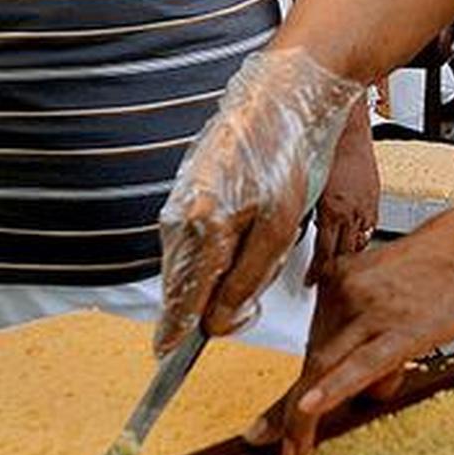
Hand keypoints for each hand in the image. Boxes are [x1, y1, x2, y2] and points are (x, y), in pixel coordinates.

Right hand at [156, 47, 362, 352]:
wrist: (285, 96)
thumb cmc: (287, 156)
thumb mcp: (280, 228)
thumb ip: (246, 279)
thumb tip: (215, 321)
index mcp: (203, 227)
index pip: (183, 297)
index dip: (177, 331)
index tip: (166, 358)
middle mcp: (182, 213)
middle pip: (186, 281)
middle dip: (214, 300)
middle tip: (247, 304)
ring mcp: (183, 196)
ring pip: (195, 258)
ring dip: (222, 269)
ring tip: (264, 243)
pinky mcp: (192, 184)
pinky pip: (199, 232)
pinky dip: (221, 244)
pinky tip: (252, 225)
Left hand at [246, 216, 453, 454]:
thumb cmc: (441, 267)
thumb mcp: (384, 285)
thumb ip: (365, 327)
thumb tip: (357, 378)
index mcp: (339, 281)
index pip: (309, 343)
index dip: (289, 386)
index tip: (266, 419)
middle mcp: (346, 294)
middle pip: (311, 359)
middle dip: (286, 408)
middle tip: (264, 439)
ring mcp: (371, 312)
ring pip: (324, 366)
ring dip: (302, 414)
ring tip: (294, 448)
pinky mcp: (400, 330)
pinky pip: (360, 365)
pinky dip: (333, 389)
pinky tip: (311, 408)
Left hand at [307, 107, 379, 283]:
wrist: (347, 126)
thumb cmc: (324, 147)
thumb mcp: (304, 185)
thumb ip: (299, 212)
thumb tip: (289, 230)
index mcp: (332, 211)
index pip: (325, 255)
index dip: (317, 273)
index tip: (312, 282)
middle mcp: (351, 212)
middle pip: (346, 253)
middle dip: (335, 269)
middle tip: (326, 278)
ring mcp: (367, 205)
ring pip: (361, 242)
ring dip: (350, 253)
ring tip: (341, 264)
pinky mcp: (375, 196)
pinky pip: (371, 225)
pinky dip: (363, 235)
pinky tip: (355, 237)